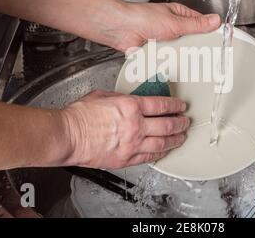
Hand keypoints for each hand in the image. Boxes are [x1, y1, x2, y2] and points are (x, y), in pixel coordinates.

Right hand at [61, 90, 189, 168]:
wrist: (68, 136)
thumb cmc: (80, 116)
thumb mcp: (104, 95)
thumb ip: (122, 98)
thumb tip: (130, 99)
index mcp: (131, 106)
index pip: (161, 105)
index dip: (175, 105)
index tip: (180, 105)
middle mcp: (135, 126)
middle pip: (167, 125)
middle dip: (181, 122)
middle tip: (186, 121)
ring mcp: (132, 144)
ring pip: (163, 143)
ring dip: (176, 139)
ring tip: (182, 136)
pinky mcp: (126, 159)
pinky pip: (149, 156)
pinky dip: (160, 153)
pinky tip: (165, 150)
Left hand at [102, 2, 220, 51]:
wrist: (122, 30)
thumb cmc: (142, 18)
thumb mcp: (175, 22)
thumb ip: (196, 24)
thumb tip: (214, 20)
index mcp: (179, 15)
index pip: (201, 23)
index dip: (210, 31)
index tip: (220, 40)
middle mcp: (172, 27)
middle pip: (191, 39)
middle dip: (195, 47)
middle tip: (205, 56)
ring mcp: (164, 40)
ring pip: (180, 51)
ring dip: (181, 55)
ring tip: (188, 62)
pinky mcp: (156, 52)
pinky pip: (168, 59)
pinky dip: (169, 62)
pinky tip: (173, 66)